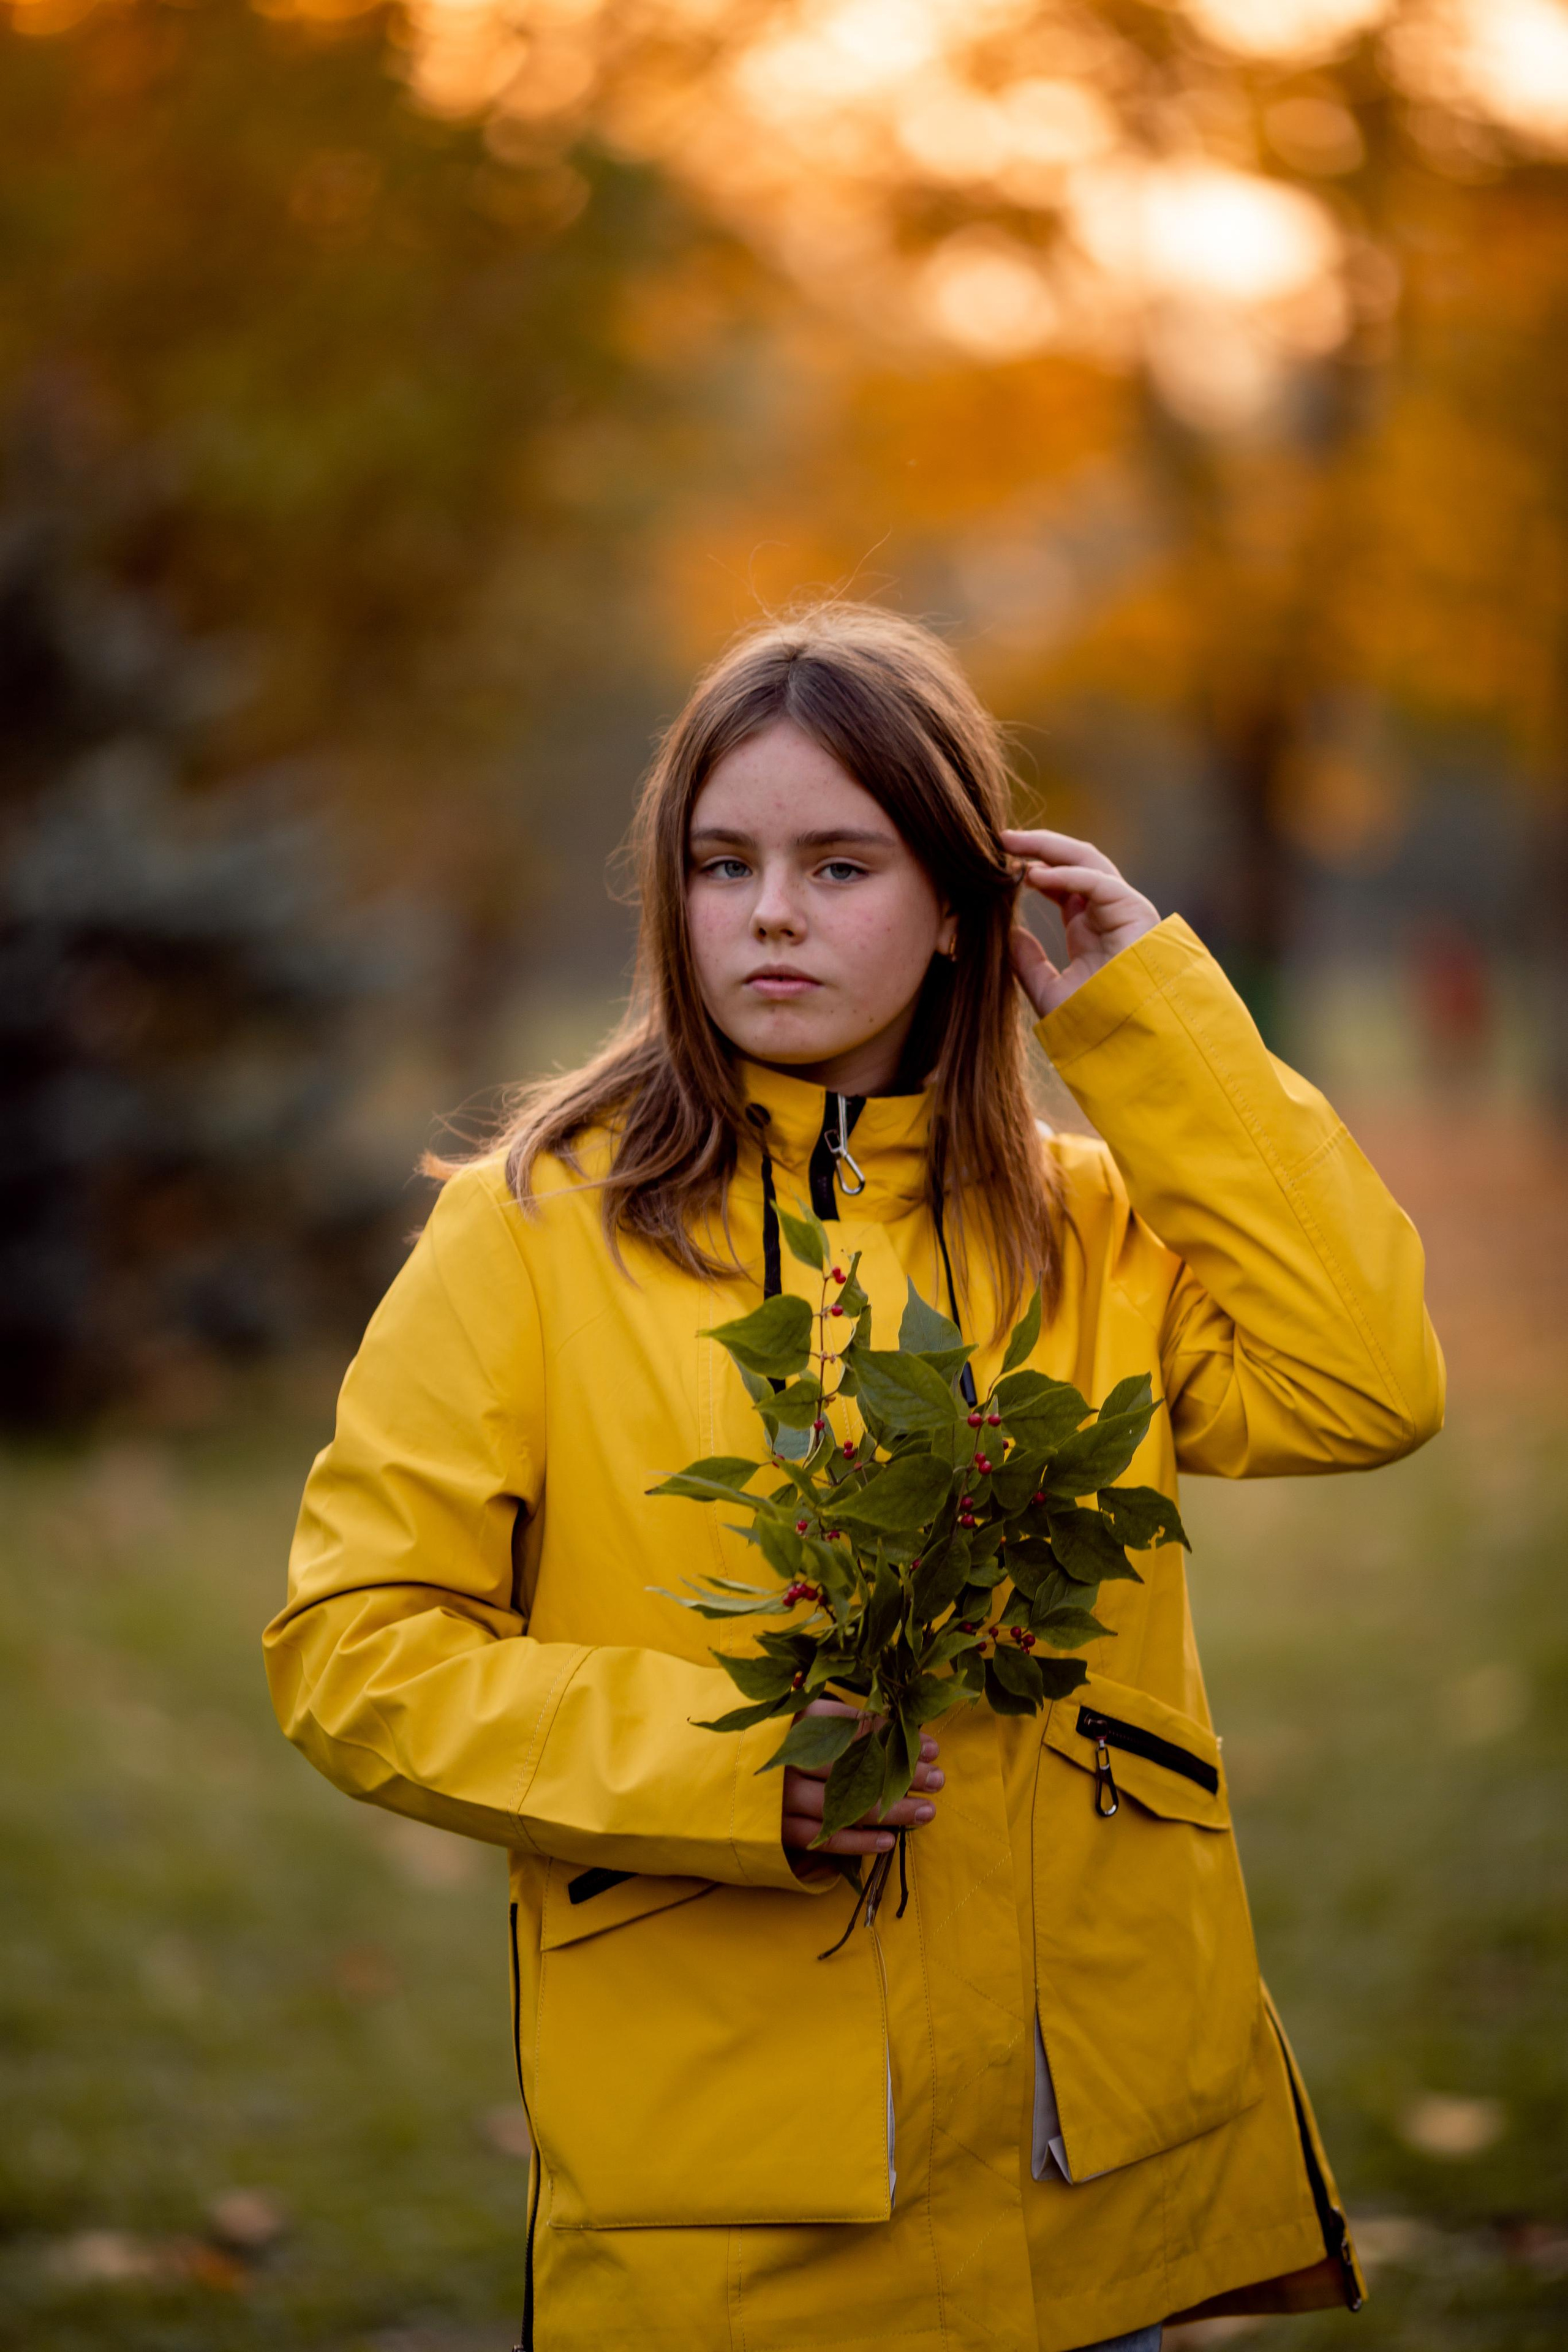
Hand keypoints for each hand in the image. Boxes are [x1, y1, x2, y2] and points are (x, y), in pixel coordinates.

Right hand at [781, 1700, 943, 1879]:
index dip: (896, 1739)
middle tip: (939, 1779)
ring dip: (890, 1811)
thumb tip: (903, 1723)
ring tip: (927, 1811)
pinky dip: (859, 1843)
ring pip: (845, 1807)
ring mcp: (781, 1796)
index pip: (856, 1728)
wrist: (720, 1775)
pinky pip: (825, 1839)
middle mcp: (788, 1758)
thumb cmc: (779, 1743)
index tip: (931, 1747)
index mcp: (797, 1720)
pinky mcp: (778, 1829)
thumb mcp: (805, 1719)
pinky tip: (890, 1840)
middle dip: (901, 1774)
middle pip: (855, 1767)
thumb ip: (847, 1721)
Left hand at [1000, 828, 1158, 1018]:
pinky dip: (1067, 874)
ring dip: (1049, 847)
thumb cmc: (1097, 1023)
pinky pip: (1098, 882)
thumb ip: (1028, 963)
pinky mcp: (1134, 911)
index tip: (997, 862)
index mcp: (1089, 927)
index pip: (1060, 882)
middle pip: (1072, 862)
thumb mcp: (1049, 991)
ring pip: (1087, 860)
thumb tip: (1008, 934)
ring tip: (1012, 843)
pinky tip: (1035, 874)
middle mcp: (1106, 912)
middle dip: (1037, 846)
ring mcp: (1123, 908)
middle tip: (1000, 838)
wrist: (1132, 1041)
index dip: (1030, 867)